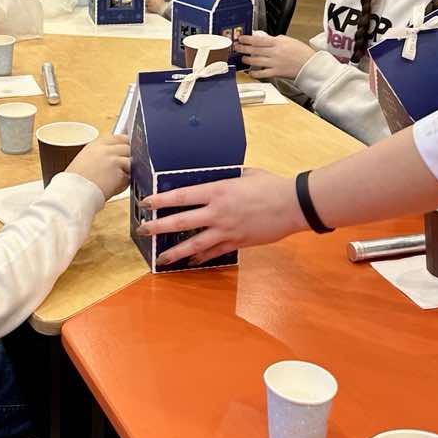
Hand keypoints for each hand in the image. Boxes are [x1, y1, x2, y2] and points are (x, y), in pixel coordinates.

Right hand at [68, 134, 131, 200]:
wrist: (74, 192)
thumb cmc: (74, 182)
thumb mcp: (84, 161)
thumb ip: (99, 156)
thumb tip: (112, 160)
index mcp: (95, 145)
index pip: (118, 138)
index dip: (125, 144)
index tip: (127, 150)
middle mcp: (105, 149)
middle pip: (128, 147)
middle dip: (129, 157)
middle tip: (125, 168)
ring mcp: (114, 158)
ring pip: (131, 161)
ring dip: (128, 171)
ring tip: (116, 181)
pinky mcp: (119, 171)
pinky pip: (129, 176)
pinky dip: (125, 183)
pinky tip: (113, 188)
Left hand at [140, 169, 303, 264]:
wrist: (293, 205)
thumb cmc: (272, 185)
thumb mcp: (246, 174)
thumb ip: (229, 178)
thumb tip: (219, 178)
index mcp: (218, 191)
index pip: (181, 196)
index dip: (161, 200)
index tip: (146, 203)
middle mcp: (218, 212)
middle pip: (181, 222)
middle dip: (159, 227)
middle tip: (143, 231)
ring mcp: (227, 230)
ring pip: (194, 244)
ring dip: (175, 252)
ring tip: (160, 258)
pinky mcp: (237, 242)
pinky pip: (214, 252)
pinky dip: (201, 258)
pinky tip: (191, 262)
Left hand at [238, 31, 313, 78]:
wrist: (310, 65)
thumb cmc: (302, 53)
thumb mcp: (289, 40)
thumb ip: (277, 40)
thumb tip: (267, 39)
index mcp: (278, 43)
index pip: (259, 39)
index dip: (247, 39)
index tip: (241, 38)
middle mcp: (275, 52)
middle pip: (255, 49)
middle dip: (243, 48)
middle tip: (237, 47)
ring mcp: (275, 63)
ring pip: (256, 61)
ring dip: (247, 59)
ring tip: (243, 58)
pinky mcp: (276, 72)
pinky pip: (262, 73)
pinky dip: (255, 73)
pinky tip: (251, 72)